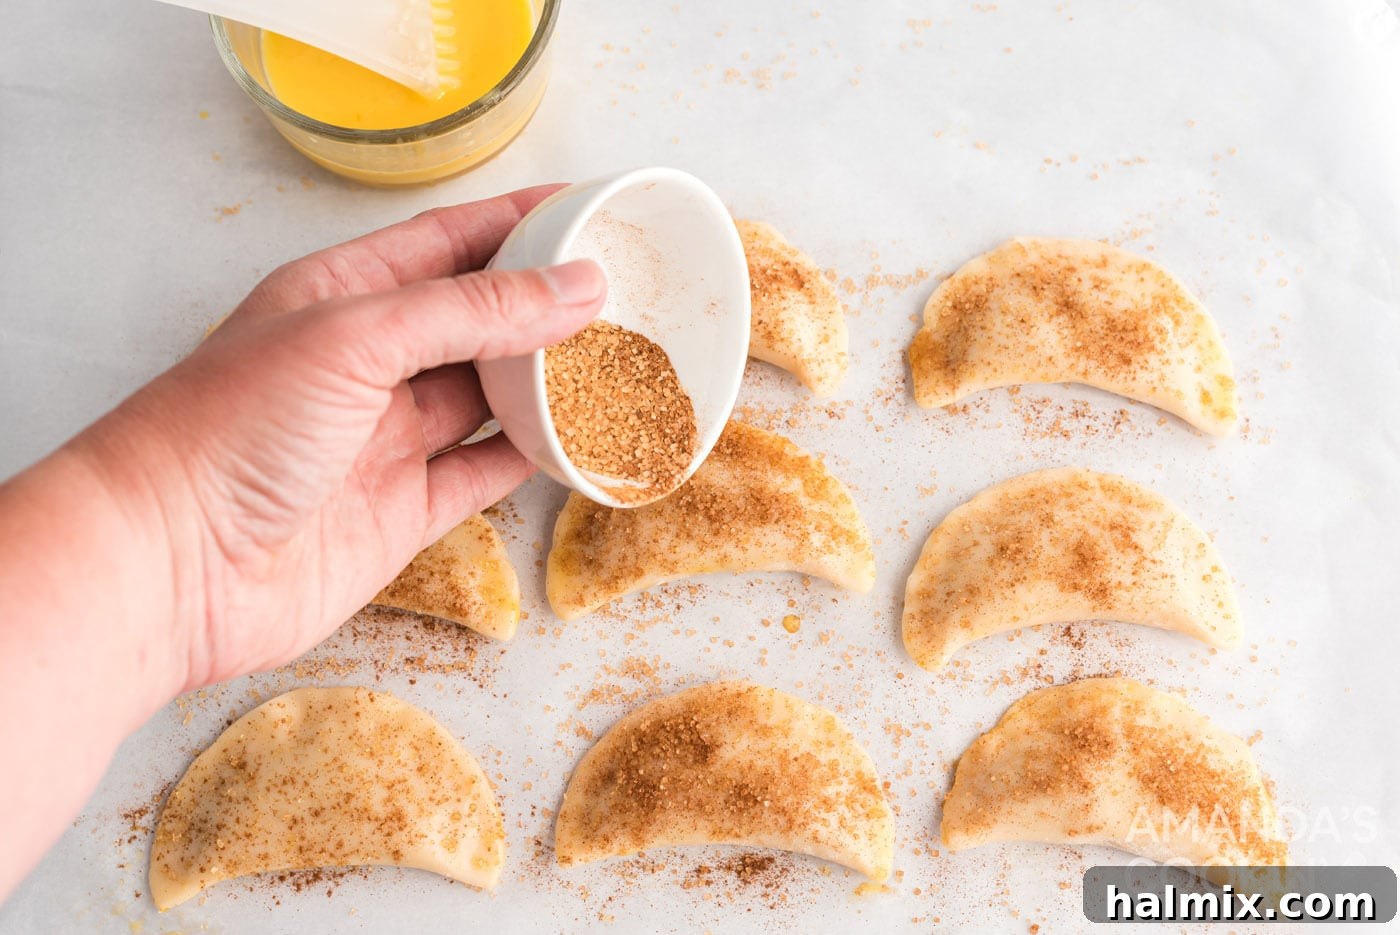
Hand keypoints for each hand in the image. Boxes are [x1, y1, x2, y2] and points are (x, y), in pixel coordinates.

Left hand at [70, 185, 604, 690]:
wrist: (172, 566)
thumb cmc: (229, 429)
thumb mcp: (356, 336)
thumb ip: (473, 309)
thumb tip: (576, 287)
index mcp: (343, 296)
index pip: (449, 242)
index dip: (520, 222)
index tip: (589, 211)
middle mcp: (368, 363)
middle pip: (478, 320)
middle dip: (547, 303)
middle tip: (624, 291)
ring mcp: (385, 439)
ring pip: (489, 397)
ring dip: (549, 380)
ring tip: (619, 358)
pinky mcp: (401, 510)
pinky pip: (485, 473)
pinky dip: (534, 458)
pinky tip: (578, 440)